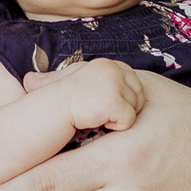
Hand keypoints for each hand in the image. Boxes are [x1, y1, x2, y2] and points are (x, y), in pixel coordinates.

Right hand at [24, 57, 142, 133]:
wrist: (51, 110)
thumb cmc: (63, 100)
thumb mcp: (80, 82)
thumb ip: (93, 77)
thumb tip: (56, 79)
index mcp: (108, 64)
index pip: (134, 80)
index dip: (127, 96)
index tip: (111, 106)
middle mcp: (114, 69)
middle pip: (139, 93)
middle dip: (129, 107)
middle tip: (108, 115)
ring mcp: (115, 84)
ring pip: (135, 107)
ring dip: (121, 116)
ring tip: (100, 116)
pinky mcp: (115, 101)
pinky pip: (129, 119)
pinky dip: (117, 126)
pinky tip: (99, 123)